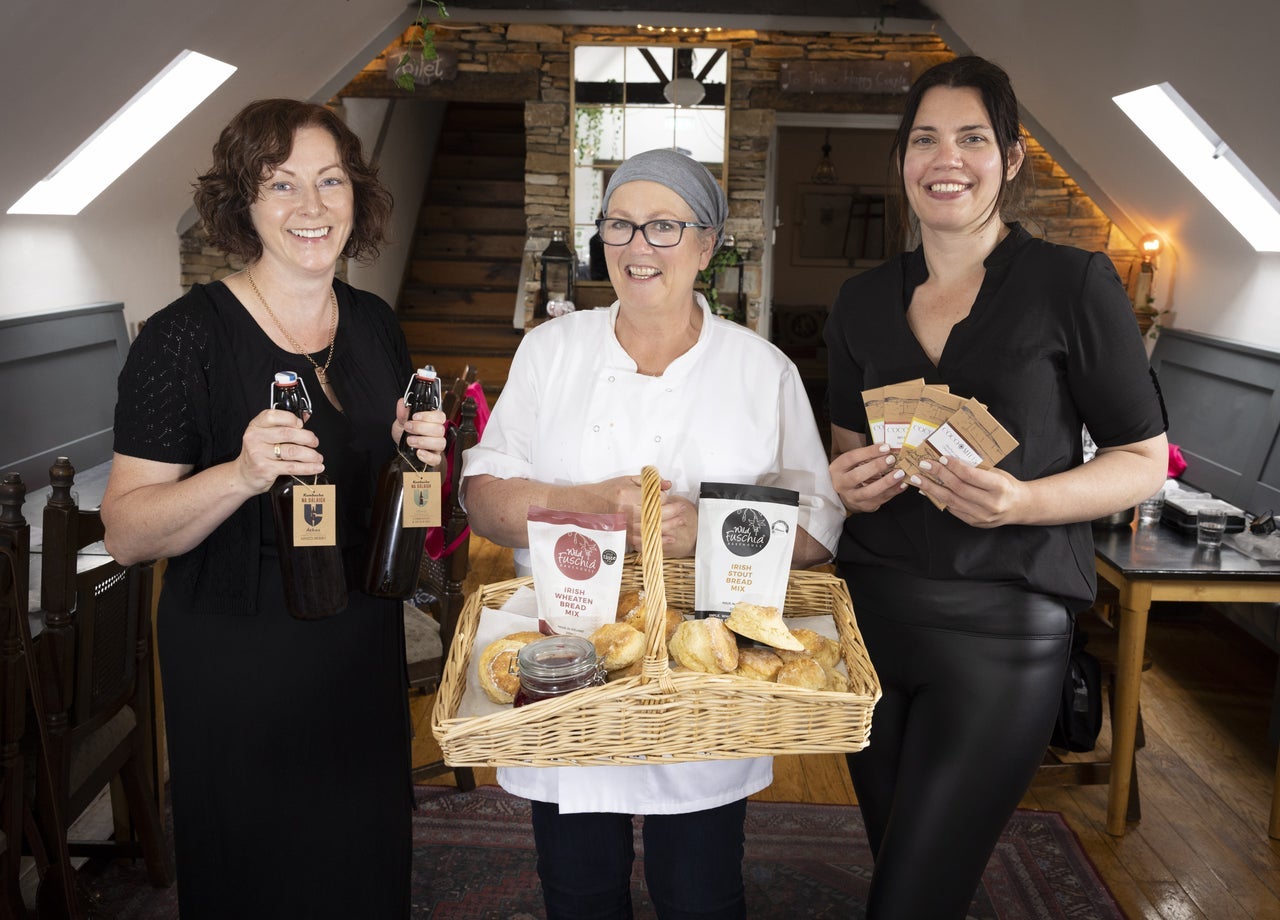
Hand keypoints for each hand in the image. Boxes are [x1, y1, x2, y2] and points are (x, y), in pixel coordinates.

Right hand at [237, 409, 322, 492]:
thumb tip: (305, 416)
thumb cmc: (258, 453)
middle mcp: (255, 438)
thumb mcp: (265, 435)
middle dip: (307, 438)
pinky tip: (316, 467)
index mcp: (256, 425)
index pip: (274, 416)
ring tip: (317, 457)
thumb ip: (283, 425)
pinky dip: (308, 467)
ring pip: (292, 451)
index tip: (301, 425)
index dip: (291, 419)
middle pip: (288, 434)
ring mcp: (259, 453)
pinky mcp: (266, 468)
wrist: (243, 475)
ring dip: (310, 454)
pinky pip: (292, 467)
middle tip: (314, 442)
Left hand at [394, 398, 447, 467]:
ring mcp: (437, 446)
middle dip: (421, 428)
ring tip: (410, 440)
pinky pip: (436, 459)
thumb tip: (402, 403)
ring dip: (423, 441)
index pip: (439, 416)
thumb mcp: (400, 422)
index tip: (414, 417)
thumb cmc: (405, 433)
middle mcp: (437, 433)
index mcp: (432, 421)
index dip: (428, 416)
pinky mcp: (434, 457)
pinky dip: (428, 456)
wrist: (402, 449)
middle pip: (440, 429)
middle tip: (408, 428)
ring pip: (440, 443)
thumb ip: (402, 413)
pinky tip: (418, 453)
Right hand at [587, 475, 695, 553]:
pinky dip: (658, 540)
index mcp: (627, 495)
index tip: (665, 496)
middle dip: (673, 511)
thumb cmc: (609, 490)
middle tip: (682, 509)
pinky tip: (669, 538)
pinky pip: (645, 540)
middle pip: (656, 514)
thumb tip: (667, 484)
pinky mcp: (625, 536)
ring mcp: (626, 526)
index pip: (654, 498)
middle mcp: (626, 512)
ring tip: (680, 522)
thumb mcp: (627, 480)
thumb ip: (648, 481)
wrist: (590, 505)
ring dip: (669, 526)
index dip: (664, 497)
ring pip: (652, 528)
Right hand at [829, 443, 906, 512]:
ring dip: (886, 482)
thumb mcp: (852, 462)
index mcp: (837, 468)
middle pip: (857, 476)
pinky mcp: (864, 506)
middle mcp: (841, 484)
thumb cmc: (852, 472)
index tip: (885, 447)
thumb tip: (888, 449)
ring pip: (869, 492)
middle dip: (876, 467)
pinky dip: (893, 491)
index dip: (869, 452)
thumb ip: (867, 456)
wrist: (846, 493)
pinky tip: (902, 484)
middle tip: (891, 460)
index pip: (851, 458)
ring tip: (900, 473)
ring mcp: (852, 497)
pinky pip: (880, 500)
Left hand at [911, 456, 1028, 527]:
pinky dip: (939, 498)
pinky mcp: (974, 522)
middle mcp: (990, 504)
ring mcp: (981, 516)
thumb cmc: (1006, 485)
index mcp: (999, 487)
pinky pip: (952, 509)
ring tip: (918, 479)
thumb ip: (975, 469)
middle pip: (958, 488)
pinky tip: (928, 490)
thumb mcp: (996, 473)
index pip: (971, 476)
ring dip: (931, 488)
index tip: (941, 458)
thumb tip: (947, 461)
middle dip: (939, 475)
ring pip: (951, 500)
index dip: (954, 466)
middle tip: (924, 465)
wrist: (1019, 507)